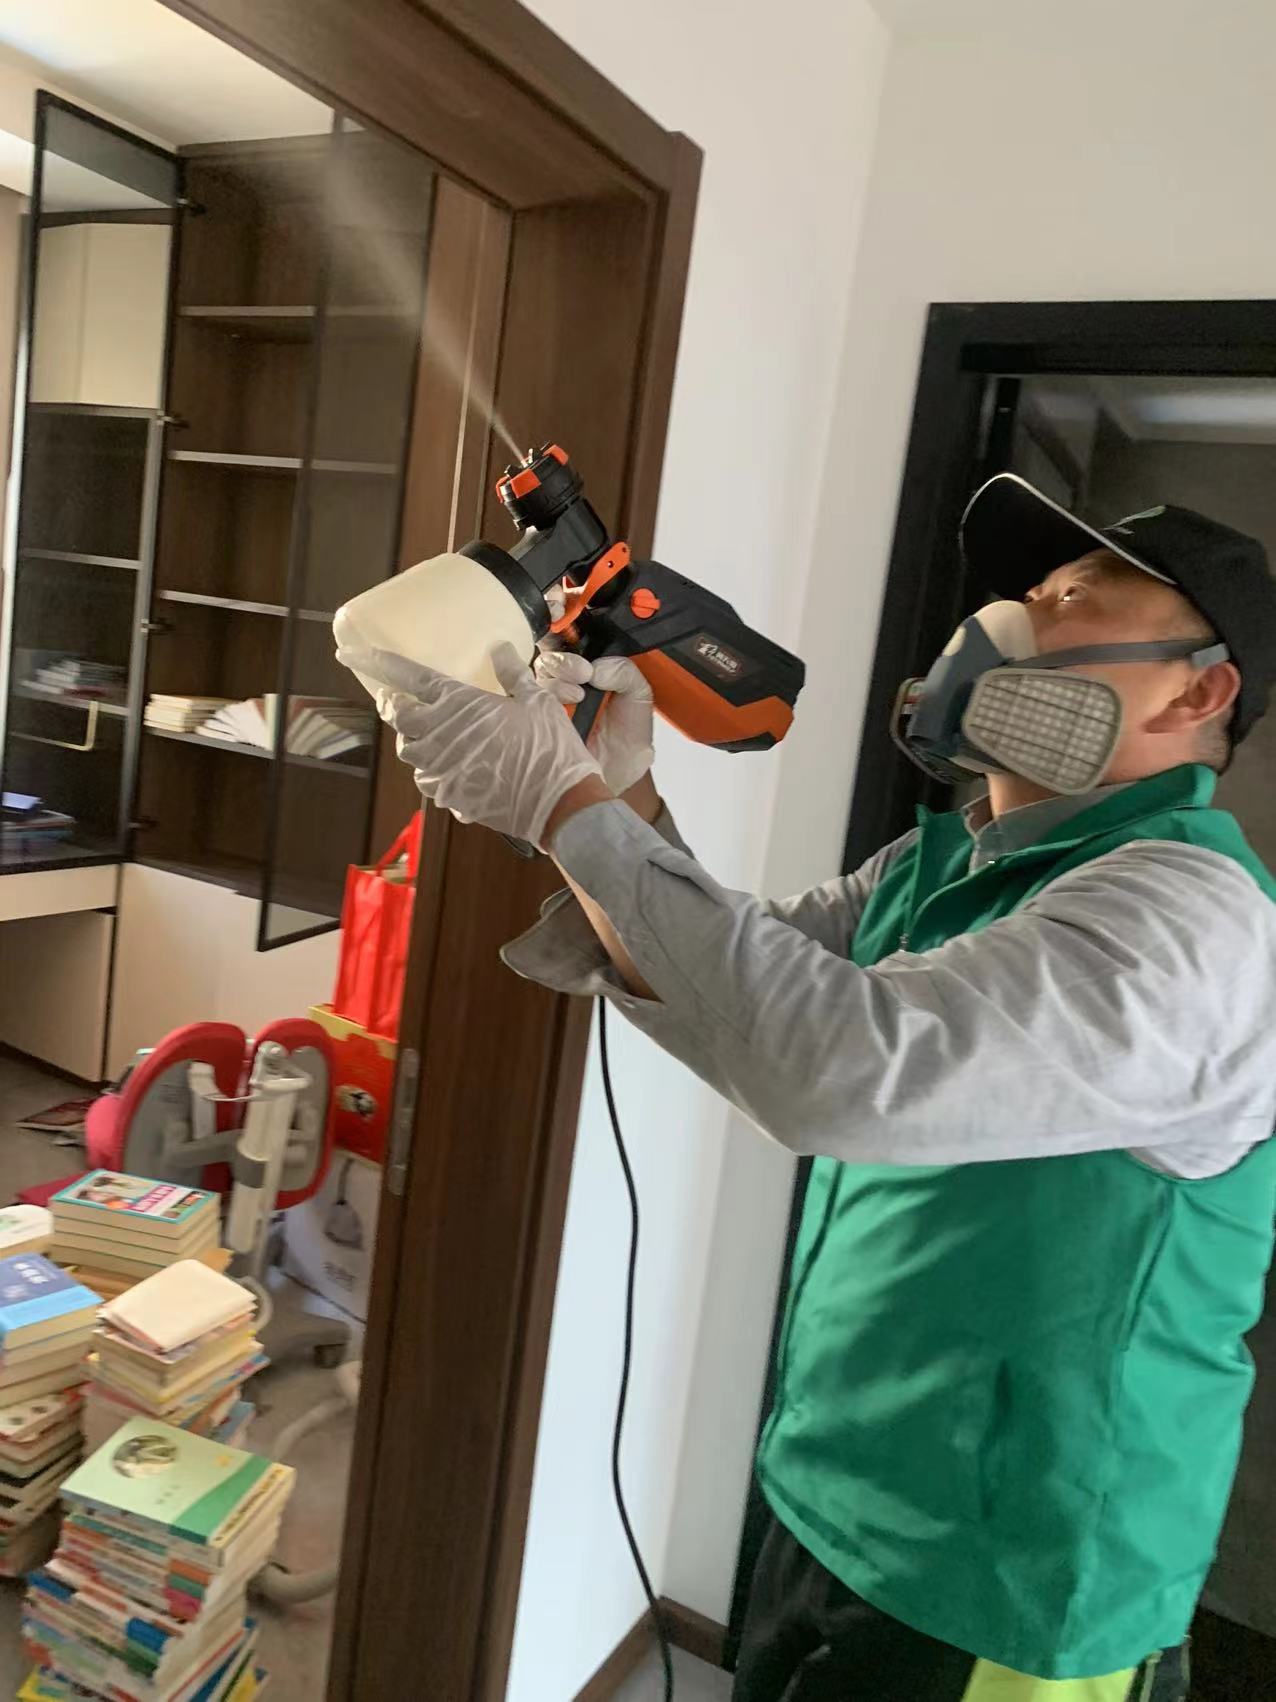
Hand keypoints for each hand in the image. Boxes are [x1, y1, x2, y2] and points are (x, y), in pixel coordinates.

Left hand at [337, 640, 605, 847]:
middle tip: (397, 700)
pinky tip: (451, 766)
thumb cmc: (549, 748)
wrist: (558, 804)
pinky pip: (427, 779)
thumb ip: (512, 672)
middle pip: (398, 717)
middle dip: (393, 706)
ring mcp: (441, 769)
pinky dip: (431, 770)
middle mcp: (440, 735)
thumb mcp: (538, 701)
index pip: (406, 677)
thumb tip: (499, 647)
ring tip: (428, 734)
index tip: (347, 654)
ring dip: (413, 740)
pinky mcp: (449, 796)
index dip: (374, 663)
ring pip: (409, 752)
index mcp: (459, 704)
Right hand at [535, 651, 654, 796]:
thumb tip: (599, 668)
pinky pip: (523, 704)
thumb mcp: (638, 700)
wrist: (616, 779)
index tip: (587, 666)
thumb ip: (626, 674)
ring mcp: (545, 703)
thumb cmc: (626, 742)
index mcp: (587, 672)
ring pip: (536, 678)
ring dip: (554, 683)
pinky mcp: (532, 722)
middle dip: (564, 664)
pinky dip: (536, 702)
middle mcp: (562, 684)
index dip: (573, 647)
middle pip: (548, 659)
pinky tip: (556, 713)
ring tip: (575, 698)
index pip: (570, 646)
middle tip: (583, 676)